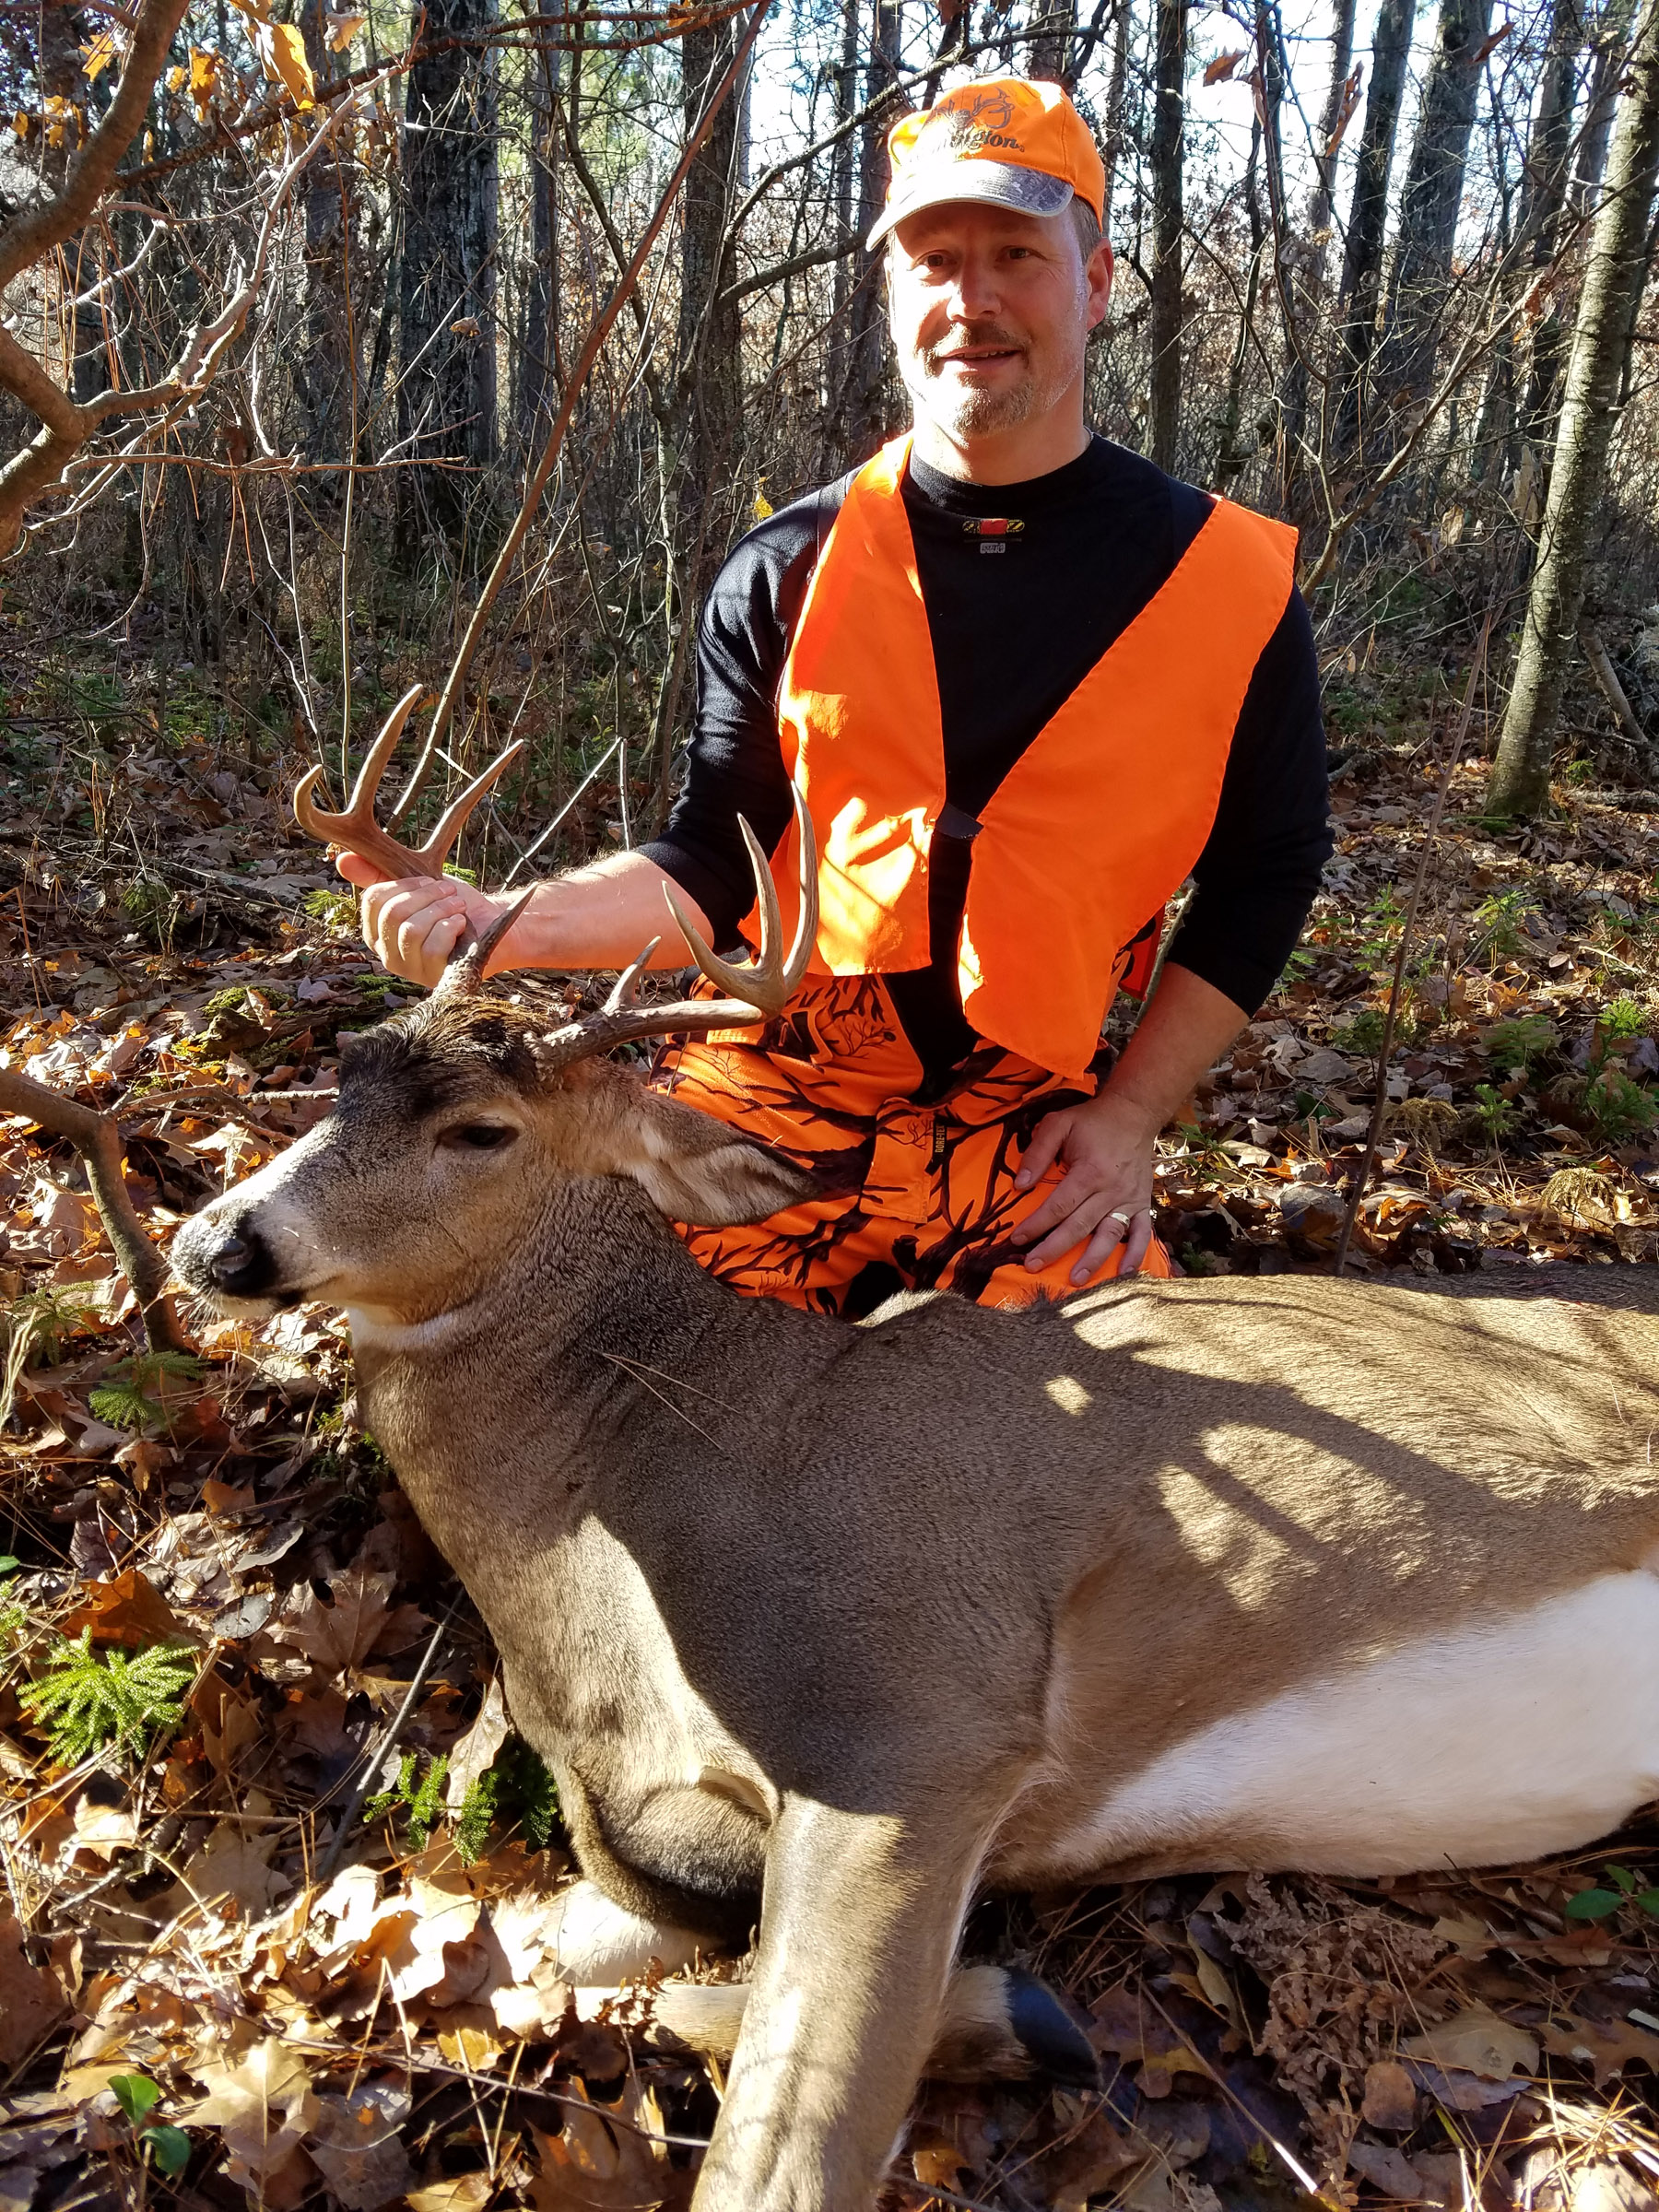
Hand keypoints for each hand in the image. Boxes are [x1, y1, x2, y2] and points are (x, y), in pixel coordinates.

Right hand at [336, 850, 516, 987]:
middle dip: (426, 895)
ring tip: (457, 907)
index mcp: (378, 932)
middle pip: (393, 913)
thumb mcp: (418, 885)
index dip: (404, 885)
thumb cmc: (453, 907)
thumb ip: (380, 873)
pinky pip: (432, 947)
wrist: (493, 927)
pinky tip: (462, 925)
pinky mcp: (435, 978)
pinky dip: (451, 927)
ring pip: (412, 930)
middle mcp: (388, 955)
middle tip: (449, 892)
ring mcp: (410, 971)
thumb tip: (342, 858)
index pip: (373, 900)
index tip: (429, 880)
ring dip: (441, 910)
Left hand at [1009, 1089, 1158, 1284]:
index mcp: (1089, 1171)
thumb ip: (1038, 1152)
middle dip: (1053, 1248)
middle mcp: (1111, 1190)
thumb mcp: (1059, 1124)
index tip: (1017, 1239)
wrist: (1135, 1114)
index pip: (1058, 1206)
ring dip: (1093, 1260)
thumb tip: (1020, 1184)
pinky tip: (1124, 1273)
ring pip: (1109, 1235)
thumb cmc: (1092, 1121)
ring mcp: (1129, 1199)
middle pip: (1079, 1226)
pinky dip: (1135, 1254)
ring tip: (1076, 1279)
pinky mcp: (1142, 1203)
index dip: (1036, 1224)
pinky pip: (1142, 1233)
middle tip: (1032, 1266)